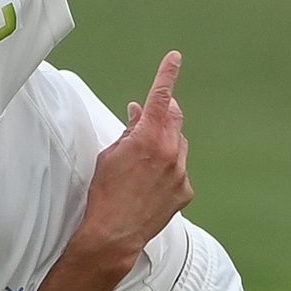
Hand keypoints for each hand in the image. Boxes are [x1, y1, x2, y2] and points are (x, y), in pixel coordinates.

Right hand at [78, 50, 192, 276]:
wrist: (114, 233)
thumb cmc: (105, 191)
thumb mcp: (111, 154)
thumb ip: (130, 130)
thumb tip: (139, 112)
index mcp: (149, 138)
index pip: (160, 97)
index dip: (167, 74)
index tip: (175, 57)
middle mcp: (171, 152)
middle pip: (174, 117)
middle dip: (163, 111)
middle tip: (148, 114)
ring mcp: (181, 173)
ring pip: (179, 143)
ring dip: (165, 142)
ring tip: (143, 160)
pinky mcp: (185, 191)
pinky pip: (180, 169)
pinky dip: (168, 168)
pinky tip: (150, 183)